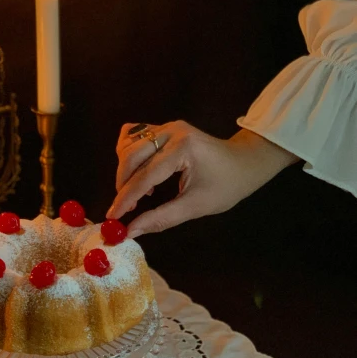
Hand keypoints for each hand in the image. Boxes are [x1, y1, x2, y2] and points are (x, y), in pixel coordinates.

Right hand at [107, 122, 298, 236]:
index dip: (125, 199)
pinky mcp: (165, 127)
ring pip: (129, 144)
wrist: (245, 162)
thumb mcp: (196, 206)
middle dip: (122, 185)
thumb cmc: (226, 186)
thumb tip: (131, 231)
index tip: (112, 218)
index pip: (145, 176)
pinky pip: (135, 136)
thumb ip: (161, 218)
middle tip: (124, 208)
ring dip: (125, 170)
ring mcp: (167, 126)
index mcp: (183, 149)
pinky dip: (130, 156)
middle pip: (131, 156)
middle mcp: (172, 132)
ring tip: (140, 192)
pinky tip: (141, 173)